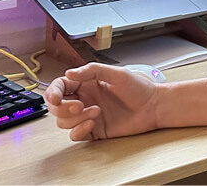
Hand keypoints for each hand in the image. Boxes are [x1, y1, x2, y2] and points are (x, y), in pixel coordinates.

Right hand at [44, 63, 162, 140]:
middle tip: (79, 106)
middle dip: (62, 108)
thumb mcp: (117, 74)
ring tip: (97, 112)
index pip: (59, 87)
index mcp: (86, 84)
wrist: (154, 107)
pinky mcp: (94, 130)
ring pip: (63, 121)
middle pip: (56, 106)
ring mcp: (87, 115)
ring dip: (75, 118)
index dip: (52, 92)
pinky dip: (78, 131)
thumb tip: (69, 73)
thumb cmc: (139, 88)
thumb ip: (92, 71)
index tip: (55, 98)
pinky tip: (91, 124)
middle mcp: (84, 99)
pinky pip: (74, 135)